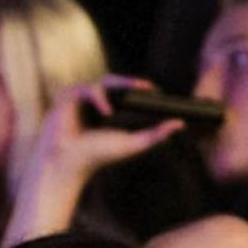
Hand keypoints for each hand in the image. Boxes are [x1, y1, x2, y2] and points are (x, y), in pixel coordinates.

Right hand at [30, 74, 185, 184]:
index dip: (140, 90)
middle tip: (149, 88)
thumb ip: (155, 135)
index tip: (159, 93)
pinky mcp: (67, 97)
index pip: (125, 93)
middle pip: (115, 83)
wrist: (68, 164)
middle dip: (131, 84)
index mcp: (106, 110)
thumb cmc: (95, 157)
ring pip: (103, 83)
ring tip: (135, 93)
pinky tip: (107, 112)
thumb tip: (179, 125)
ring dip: (118, 88)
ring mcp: (79, 97)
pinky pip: (87, 90)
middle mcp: (92, 101)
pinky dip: (99, 99)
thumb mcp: (132, 144)